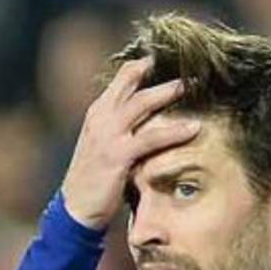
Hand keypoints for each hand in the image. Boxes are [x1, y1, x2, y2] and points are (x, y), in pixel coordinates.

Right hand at [60, 57, 199, 230]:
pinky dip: (175, 131)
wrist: (76, 210)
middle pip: (130, 82)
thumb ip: (119, 129)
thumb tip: (147, 120)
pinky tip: (194, 128)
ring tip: (191, 86)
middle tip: (186, 66)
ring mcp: (108, 135)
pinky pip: (151, 138)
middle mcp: (100, 118)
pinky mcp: (118, 155)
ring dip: (168, 92)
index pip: (120, 79)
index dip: (143, 66)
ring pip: (142, 103)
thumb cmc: (92, 181)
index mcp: (97, 114)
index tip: (167, 60)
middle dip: (158, 71)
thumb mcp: (102, 146)